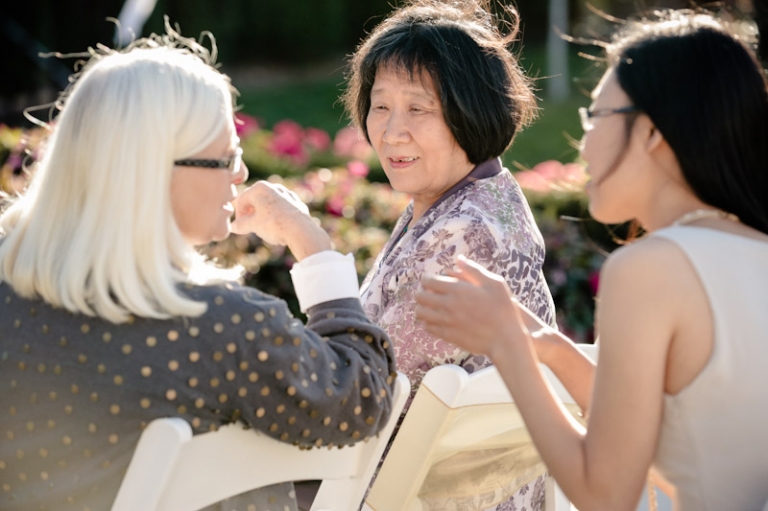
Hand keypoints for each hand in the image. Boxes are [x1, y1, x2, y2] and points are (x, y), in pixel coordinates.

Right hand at [231, 181, 331, 259]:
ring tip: (264, 228)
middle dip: (251, 213)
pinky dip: (277, 216)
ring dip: (264, 214)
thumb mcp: (253, 226)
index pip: (242, 200)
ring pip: (270, 204)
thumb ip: (241, 225)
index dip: (238, 215)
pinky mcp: (296, 202)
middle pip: (256, 200)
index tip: (239, 227)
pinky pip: (282, 208)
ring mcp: (286, 194)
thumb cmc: (273, 224)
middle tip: (249, 227)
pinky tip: (278, 227)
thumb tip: (234, 227)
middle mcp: (273, 187)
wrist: (300, 230)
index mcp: (259, 188)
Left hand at [415, 256, 551, 359]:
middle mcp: (448, 305)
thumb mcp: (494, 283)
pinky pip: (428, 328)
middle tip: (428, 293)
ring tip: (429, 307)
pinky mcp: (447, 336)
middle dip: (421, 292)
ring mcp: (446, 322)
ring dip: (422, 308)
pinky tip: (435, 320)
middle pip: (420, 297)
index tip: (431, 280)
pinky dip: (427, 322)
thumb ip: (473, 270)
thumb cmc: (503, 309)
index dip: (426, 279)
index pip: (428, 281)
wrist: (505, 339)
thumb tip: (459, 259)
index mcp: (457, 290)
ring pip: (420, 313)